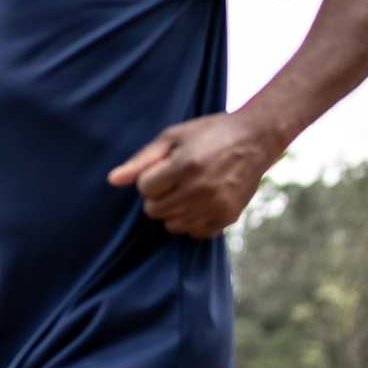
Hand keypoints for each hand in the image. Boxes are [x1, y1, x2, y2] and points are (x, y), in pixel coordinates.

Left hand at [108, 112, 279, 238]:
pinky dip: (192, 221)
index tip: (163, 168)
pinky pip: (194, 233)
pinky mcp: (228, 217)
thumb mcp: (172, 137)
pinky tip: (200, 202)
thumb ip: (141, 160)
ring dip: (173, 210)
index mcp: (185, 165)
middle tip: (173, 180)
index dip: (149, 179)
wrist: (254, 139)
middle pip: (155, 210)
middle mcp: (201, 189)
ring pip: (172, 225)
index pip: (145, 189)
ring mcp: (217, 205)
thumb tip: (113, 180)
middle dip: (157, 196)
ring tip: (187, 191)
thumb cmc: (208, 134)